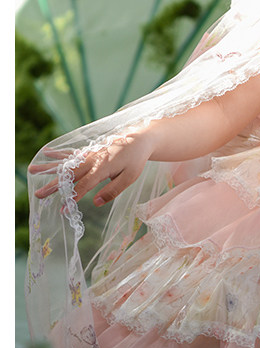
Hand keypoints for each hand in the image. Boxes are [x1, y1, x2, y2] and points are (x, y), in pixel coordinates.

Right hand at [30, 130, 154, 207]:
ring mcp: (89, 154)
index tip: (63, 209)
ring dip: (48, 166)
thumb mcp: (130, 177)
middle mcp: (92, 160)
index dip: (73, 198)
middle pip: (69, 175)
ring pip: (66, 162)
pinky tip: (46, 153)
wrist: (139, 138)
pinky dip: (59, 153)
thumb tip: (96, 202)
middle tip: (38, 194)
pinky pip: (71, 153)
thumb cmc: (136, 160)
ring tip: (31, 169)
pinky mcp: (90, 151)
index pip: (84, 186)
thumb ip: (113, 190)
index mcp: (102, 168)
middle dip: (53, 185)